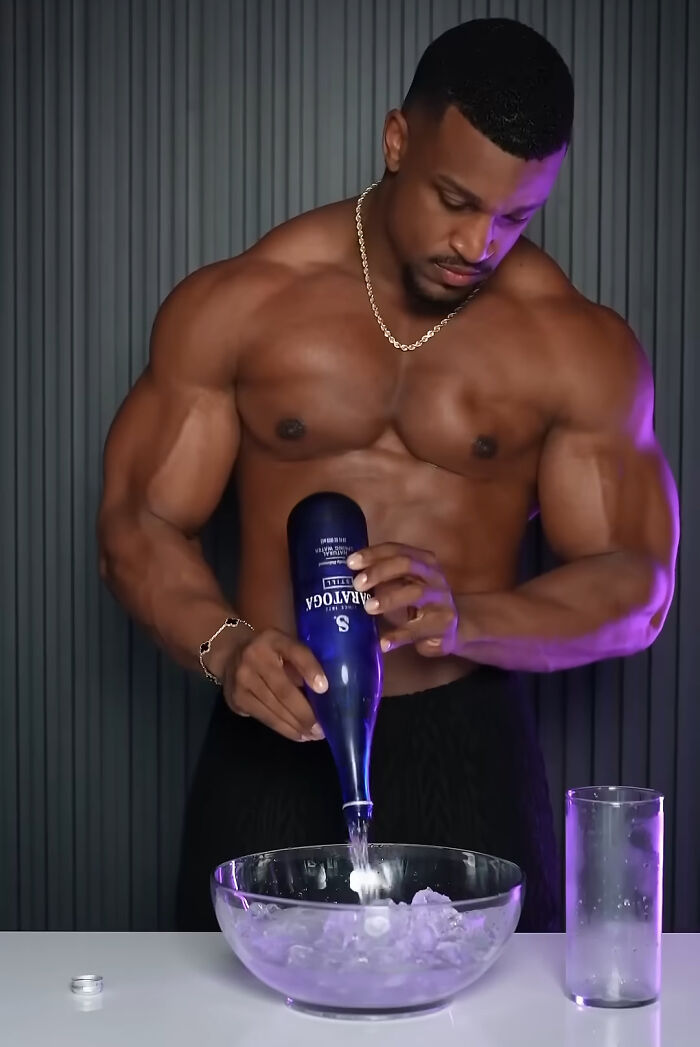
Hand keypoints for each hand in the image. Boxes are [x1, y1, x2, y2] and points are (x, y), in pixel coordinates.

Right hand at [222, 628, 327, 742]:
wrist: (231, 653)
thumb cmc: (271, 652)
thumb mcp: (287, 646)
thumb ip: (303, 663)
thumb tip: (323, 693)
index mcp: (274, 639)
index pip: (296, 652)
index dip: (310, 669)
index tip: (324, 689)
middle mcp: (255, 657)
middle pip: (284, 690)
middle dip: (305, 713)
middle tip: (321, 730)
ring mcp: (242, 679)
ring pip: (274, 708)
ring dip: (296, 725)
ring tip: (312, 735)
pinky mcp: (237, 698)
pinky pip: (264, 717)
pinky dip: (283, 728)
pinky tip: (297, 734)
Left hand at [347, 543, 458, 656]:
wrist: (455, 627)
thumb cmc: (422, 602)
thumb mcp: (407, 584)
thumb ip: (384, 577)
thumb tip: (348, 576)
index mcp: (423, 562)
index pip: (397, 550)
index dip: (373, 554)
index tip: (351, 562)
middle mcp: (434, 576)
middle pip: (406, 565)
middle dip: (379, 572)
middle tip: (357, 584)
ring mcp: (441, 600)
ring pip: (416, 592)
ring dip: (389, 599)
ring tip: (368, 608)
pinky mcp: (443, 626)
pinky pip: (418, 630)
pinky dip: (398, 636)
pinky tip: (382, 642)